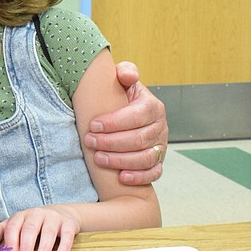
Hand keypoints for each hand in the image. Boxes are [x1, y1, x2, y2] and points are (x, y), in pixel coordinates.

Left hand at [0, 206, 79, 250]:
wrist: (62, 213)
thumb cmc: (34, 224)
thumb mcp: (17, 225)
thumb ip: (2, 233)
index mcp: (21, 216)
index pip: (13, 228)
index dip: (12, 244)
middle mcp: (36, 214)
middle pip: (29, 230)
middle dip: (26, 248)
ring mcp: (53, 218)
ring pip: (47, 232)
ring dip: (43, 249)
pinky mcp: (68, 224)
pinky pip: (66, 235)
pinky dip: (63, 247)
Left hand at [83, 60, 167, 185]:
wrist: (127, 111)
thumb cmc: (120, 96)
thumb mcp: (122, 80)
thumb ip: (125, 72)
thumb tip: (127, 76)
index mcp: (152, 106)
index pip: (136, 116)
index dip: (114, 122)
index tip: (93, 125)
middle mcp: (160, 126)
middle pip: (139, 139)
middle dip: (112, 142)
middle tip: (89, 141)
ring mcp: (161, 145)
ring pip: (146, 158)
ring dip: (121, 160)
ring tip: (98, 159)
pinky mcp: (158, 161)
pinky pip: (154, 173)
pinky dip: (139, 177)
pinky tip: (121, 177)